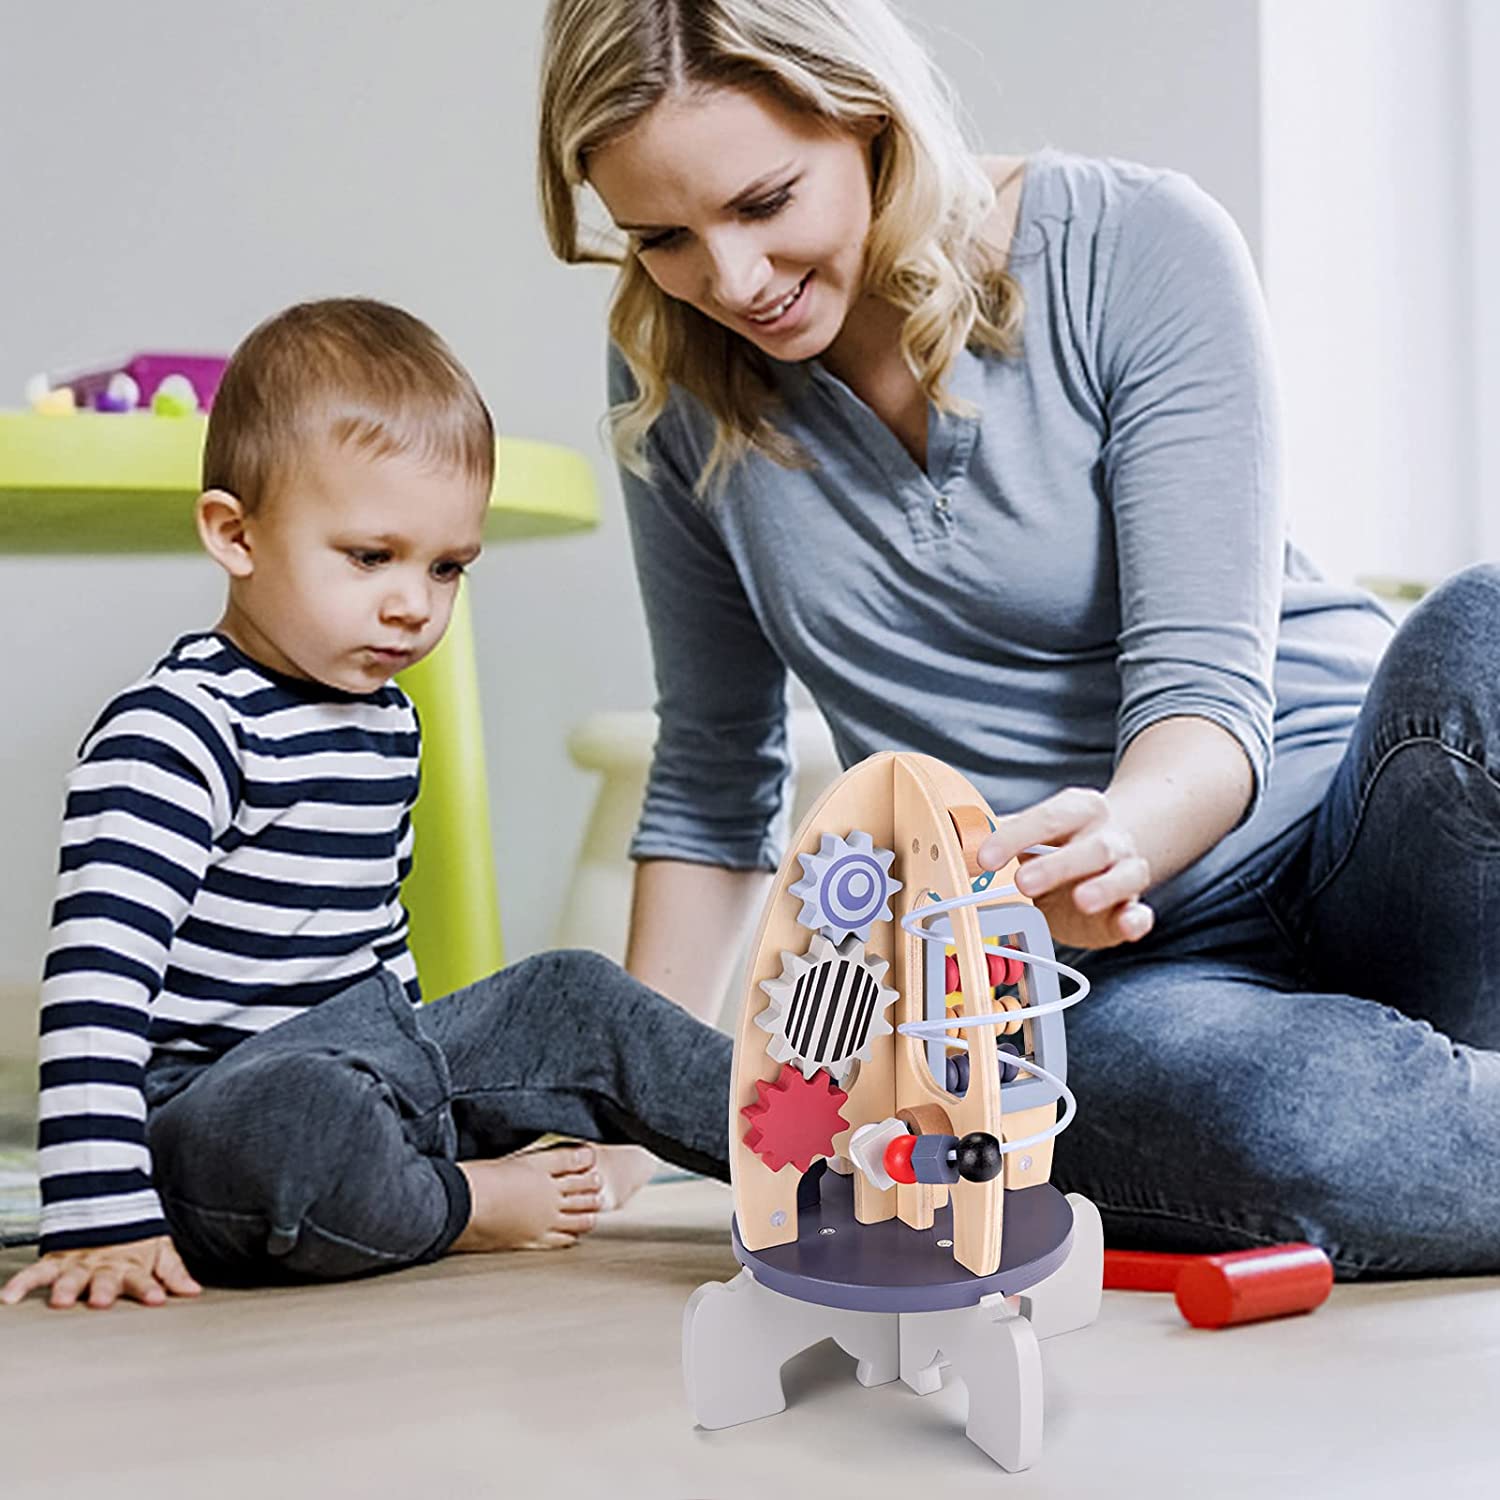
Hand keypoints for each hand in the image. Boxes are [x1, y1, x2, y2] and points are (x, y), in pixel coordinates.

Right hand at [0, 1234, 201, 1309]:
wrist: (108, 1208)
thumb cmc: (135, 1240)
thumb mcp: (159, 1251)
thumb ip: (174, 1272)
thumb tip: (195, 1291)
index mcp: (132, 1266)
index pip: (144, 1280)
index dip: (151, 1289)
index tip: (158, 1299)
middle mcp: (104, 1266)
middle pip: (103, 1280)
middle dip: (103, 1290)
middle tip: (100, 1301)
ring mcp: (78, 1264)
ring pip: (69, 1277)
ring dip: (65, 1288)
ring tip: (60, 1301)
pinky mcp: (56, 1261)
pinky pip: (35, 1273)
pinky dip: (21, 1284)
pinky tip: (8, 1298)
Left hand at [977, 787, 1154, 950]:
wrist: (1105, 857)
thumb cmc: (1055, 845)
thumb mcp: (1027, 836)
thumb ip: (996, 836)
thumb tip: (953, 838)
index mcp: (1077, 810)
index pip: (1048, 817)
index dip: (1015, 836)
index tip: (983, 859)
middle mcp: (1106, 837)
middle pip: (1090, 847)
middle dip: (1057, 865)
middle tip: (1023, 882)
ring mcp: (1125, 871)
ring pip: (1124, 875)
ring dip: (1104, 888)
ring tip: (1081, 900)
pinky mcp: (1131, 907)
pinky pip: (1141, 911)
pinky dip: (1137, 919)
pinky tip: (1128, 924)